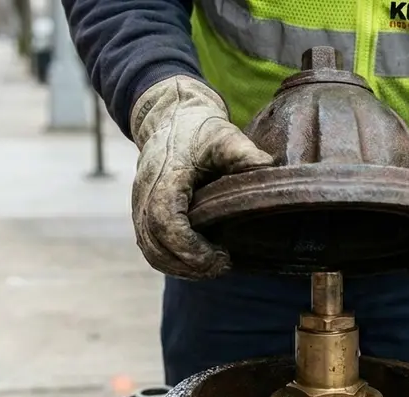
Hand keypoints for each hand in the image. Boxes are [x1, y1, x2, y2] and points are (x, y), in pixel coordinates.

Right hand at [129, 75, 273, 278]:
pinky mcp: (141, 213)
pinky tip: (196, 261)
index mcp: (164, 178)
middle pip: (156, 245)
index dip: (191, 248)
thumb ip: (243, 153)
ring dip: (179, 267)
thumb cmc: (198, 128)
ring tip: (210, 267)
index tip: (222, 256)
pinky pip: (150, 246)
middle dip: (188, 264)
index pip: (166, 223)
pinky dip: (170, 261)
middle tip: (221, 266)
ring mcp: (139, 206)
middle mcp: (145, 195)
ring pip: (151, 250)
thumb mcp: (224, 135)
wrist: (169, 117)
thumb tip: (269, 168)